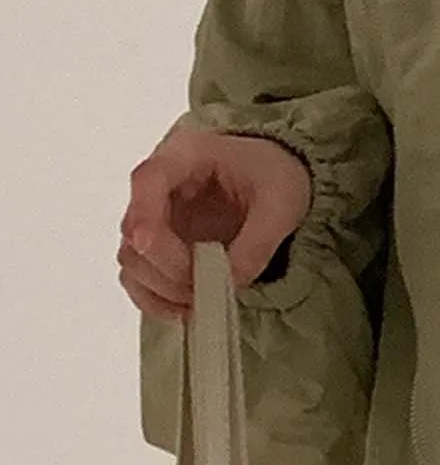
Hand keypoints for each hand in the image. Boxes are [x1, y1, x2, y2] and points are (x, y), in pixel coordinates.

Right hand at [118, 125, 313, 321]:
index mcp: (186, 155)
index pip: (147, 181)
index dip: (147, 219)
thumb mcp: (282, 204)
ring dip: (159, 287)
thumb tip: (230, 282)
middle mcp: (159, 184)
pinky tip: (184, 309)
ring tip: (199, 300)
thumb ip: (257, 242)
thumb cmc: (278, 175)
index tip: (165, 254)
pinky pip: (140, 276)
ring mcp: (155, 217)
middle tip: (204, 286)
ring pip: (132, 257)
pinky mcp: (160, 244)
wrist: (279, 178)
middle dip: (166, 267)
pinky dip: (155, 297)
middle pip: (135, 229)